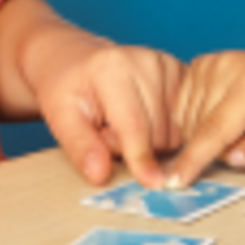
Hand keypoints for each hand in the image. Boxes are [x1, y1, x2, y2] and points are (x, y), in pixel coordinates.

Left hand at [24, 29, 184, 188]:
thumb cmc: (67, 88)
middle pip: (158, 133)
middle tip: (108, 130)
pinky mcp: (182, 71)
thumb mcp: (60, 117)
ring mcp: (168, 64)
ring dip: (151, 139)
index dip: (142, 159)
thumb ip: (81, 147)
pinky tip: (146, 117)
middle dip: (135, 147)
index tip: (153, 184)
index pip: (135, 126)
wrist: (76, 60)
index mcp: (113, 68)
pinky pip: (184, 121)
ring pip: (175, 131)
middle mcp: (147, 61)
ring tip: (124, 122)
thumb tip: (100, 175)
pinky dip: (166, 129)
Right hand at [168, 47, 244, 187]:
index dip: (195, 159)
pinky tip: (224, 116)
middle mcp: (229, 66)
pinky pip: (183, 108)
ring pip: (188, 120)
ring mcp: (212, 62)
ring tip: (243, 123)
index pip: (216, 128)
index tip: (176, 181)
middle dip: (222, 147)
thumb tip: (231, 157)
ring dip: (209, 135)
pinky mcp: (200, 65)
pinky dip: (198, 122)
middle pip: (201, 128)